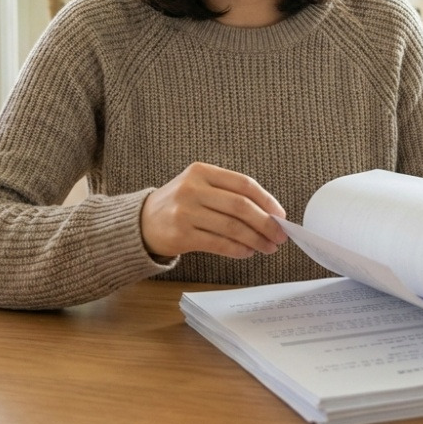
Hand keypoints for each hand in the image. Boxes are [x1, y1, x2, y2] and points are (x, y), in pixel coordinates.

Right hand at [140, 162, 288, 259]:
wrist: (141, 222)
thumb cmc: (179, 204)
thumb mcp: (199, 186)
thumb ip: (228, 194)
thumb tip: (269, 214)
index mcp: (202, 171)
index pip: (243, 184)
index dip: (267, 200)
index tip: (281, 215)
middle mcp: (192, 188)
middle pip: (240, 206)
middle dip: (265, 223)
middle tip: (280, 235)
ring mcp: (185, 212)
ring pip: (231, 227)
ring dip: (255, 239)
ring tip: (267, 247)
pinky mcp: (181, 235)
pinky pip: (218, 243)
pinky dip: (237, 249)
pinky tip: (247, 252)